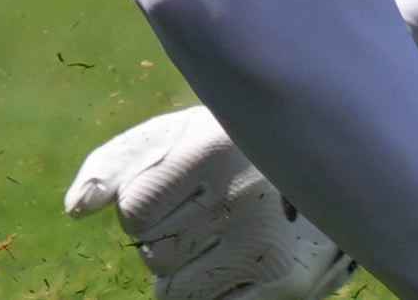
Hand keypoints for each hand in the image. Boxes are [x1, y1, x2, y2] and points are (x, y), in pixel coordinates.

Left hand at [62, 107, 354, 299]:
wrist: (343, 165)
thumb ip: (120, 161)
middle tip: (205, 213)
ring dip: (181, 273)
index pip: (132, 211)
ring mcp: (268, 248)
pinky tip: (231, 266)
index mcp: (210, 150)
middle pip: (151, 253)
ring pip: (174, 291)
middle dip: (163, 238)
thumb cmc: (241, 149)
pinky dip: (208, 295)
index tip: (176, 189)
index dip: (142, 205)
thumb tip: (74, 211)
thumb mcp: (184, 133)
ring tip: (218, 240)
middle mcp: (241, 200)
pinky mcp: (289, 287)